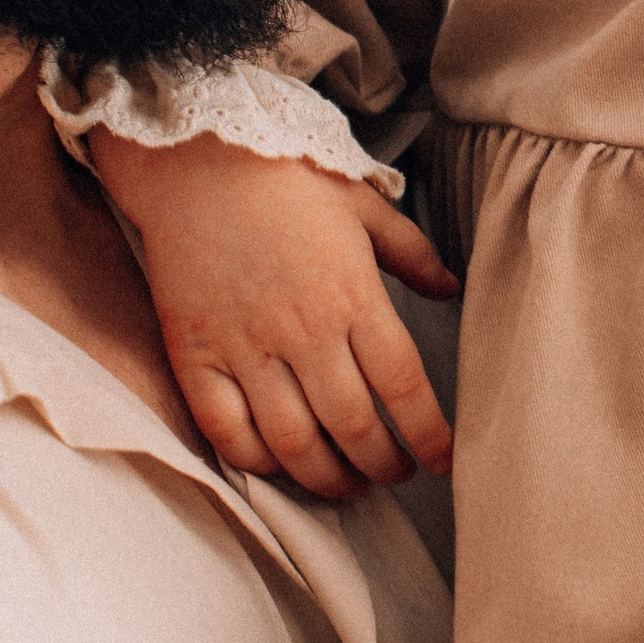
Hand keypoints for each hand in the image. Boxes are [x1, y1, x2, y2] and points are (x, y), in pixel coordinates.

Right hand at [87, 129, 456, 499]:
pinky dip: (256, 461)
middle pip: (353, 426)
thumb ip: (412, 253)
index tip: (444, 460)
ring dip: (327, 477)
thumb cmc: (284, 177)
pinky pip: (226, 430)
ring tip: (347, 484)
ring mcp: (245, 347)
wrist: (193, 158)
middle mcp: (302, 330)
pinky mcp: (195, 354)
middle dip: (382, 465)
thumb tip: (451, 288)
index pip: (403, 386)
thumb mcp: (362, 204)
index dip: (429, 435)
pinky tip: (280, 464)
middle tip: (395, 474)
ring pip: (293, 441)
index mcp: (352, 295)